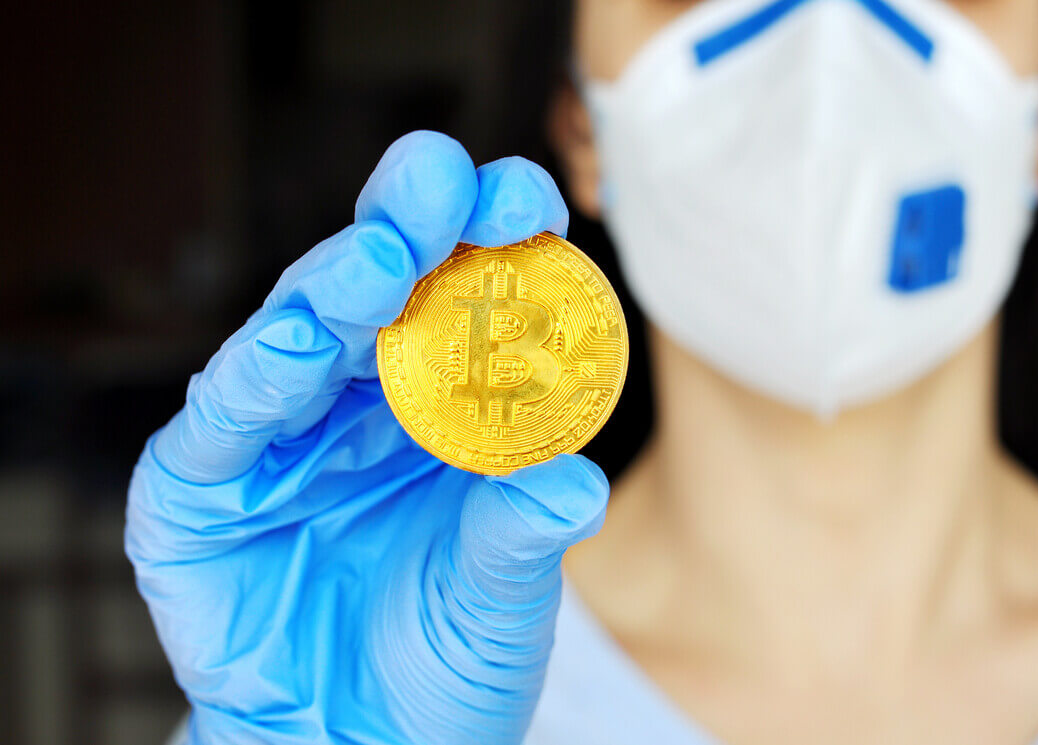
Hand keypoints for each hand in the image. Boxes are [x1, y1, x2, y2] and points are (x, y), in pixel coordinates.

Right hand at [126, 131, 608, 744]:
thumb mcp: (498, 600)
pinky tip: (299, 343)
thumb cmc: (439, 663)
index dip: (492, 245)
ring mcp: (274, 437)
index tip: (534, 202)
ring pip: (298, 332)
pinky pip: (224, 421)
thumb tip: (572, 483)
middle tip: (444, 178)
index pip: (462, 303)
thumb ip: (522, 534)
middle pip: (378, 291)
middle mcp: (355, 403)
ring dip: (337, 289)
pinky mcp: (198, 488)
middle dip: (410, 228)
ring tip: (383, 261)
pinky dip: (257, 378)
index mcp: (438, 409)